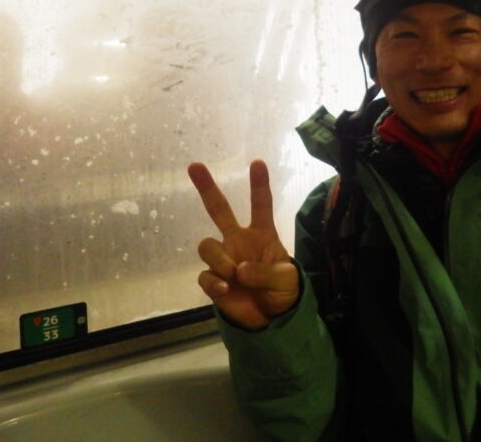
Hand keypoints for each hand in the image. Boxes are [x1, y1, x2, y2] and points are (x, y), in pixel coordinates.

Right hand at [190, 159, 298, 329]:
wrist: (272, 317)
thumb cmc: (283, 290)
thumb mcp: (285, 278)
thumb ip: (265, 272)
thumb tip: (239, 269)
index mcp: (262, 234)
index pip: (260, 205)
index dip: (259, 185)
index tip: (257, 163)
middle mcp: (239, 241)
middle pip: (219, 210)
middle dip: (207, 188)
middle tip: (194, 166)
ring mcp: (224, 259)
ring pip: (207, 245)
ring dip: (219, 259)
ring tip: (234, 275)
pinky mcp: (213, 280)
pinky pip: (204, 275)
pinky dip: (213, 281)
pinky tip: (225, 289)